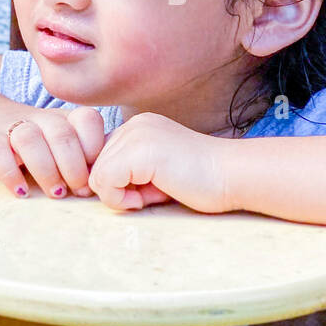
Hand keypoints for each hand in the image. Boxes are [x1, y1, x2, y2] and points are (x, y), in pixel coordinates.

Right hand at [0, 106, 106, 198]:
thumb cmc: (40, 144)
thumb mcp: (64, 147)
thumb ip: (83, 160)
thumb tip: (98, 185)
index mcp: (66, 118)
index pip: (88, 120)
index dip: (94, 148)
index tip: (93, 174)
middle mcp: (43, 119)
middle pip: (61, 134)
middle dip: (73, 167)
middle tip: (77, 190)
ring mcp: (14, 127)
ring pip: (30, 140)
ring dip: (46, 171)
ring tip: (55, 193)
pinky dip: (11, 175)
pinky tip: (21, 191)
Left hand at [86, 112, 232, 213]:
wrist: (233, 176)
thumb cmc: (202, 181)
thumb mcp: (156, 173)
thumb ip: (129, 174)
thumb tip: (92, 189)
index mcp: (139, 127)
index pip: (103, 159)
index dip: (116, 184)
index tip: (140, 194)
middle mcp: (134, 125)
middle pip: (95, 168)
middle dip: (118, 190)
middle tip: (152, 195)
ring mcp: (136, 135)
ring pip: (96, 176)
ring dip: (120, 196)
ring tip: (151, 196)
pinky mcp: (140, 152)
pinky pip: (105, 182)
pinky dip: (120, 199)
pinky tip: (147, 199)